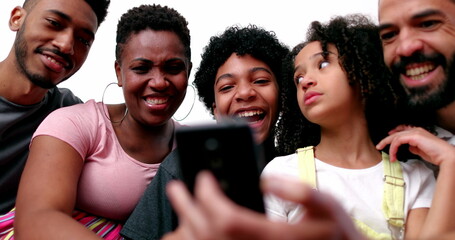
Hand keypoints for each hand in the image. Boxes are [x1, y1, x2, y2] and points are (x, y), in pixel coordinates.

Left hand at [164, 171, 363, 239]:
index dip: (209, 196)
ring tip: (179, 205)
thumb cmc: (335, 235)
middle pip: (207, 233)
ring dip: (185, 225)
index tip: (204, 178)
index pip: (227, 219)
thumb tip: (266, 180)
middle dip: (186, 206)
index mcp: (272, 236)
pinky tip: (191, 229)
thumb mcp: (328, 207)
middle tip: (178, 187)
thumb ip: (300, 191)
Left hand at [376, 125, 454, 164]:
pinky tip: (393, 155)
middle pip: (396, 133)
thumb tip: (408, 148)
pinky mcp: (414, 136)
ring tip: (389, 156)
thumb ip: (413, 147)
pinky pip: (398, 141)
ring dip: (390, 147)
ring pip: (395, 137)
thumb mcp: (420, 150)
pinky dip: (394, 149)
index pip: (402, 129)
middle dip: (386, 140)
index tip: (388, 136)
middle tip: (379, 146)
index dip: (394, 132)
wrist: (444, 155)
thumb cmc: (435, 154)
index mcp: (417, 132)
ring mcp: (415, 132)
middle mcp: (415, 130)